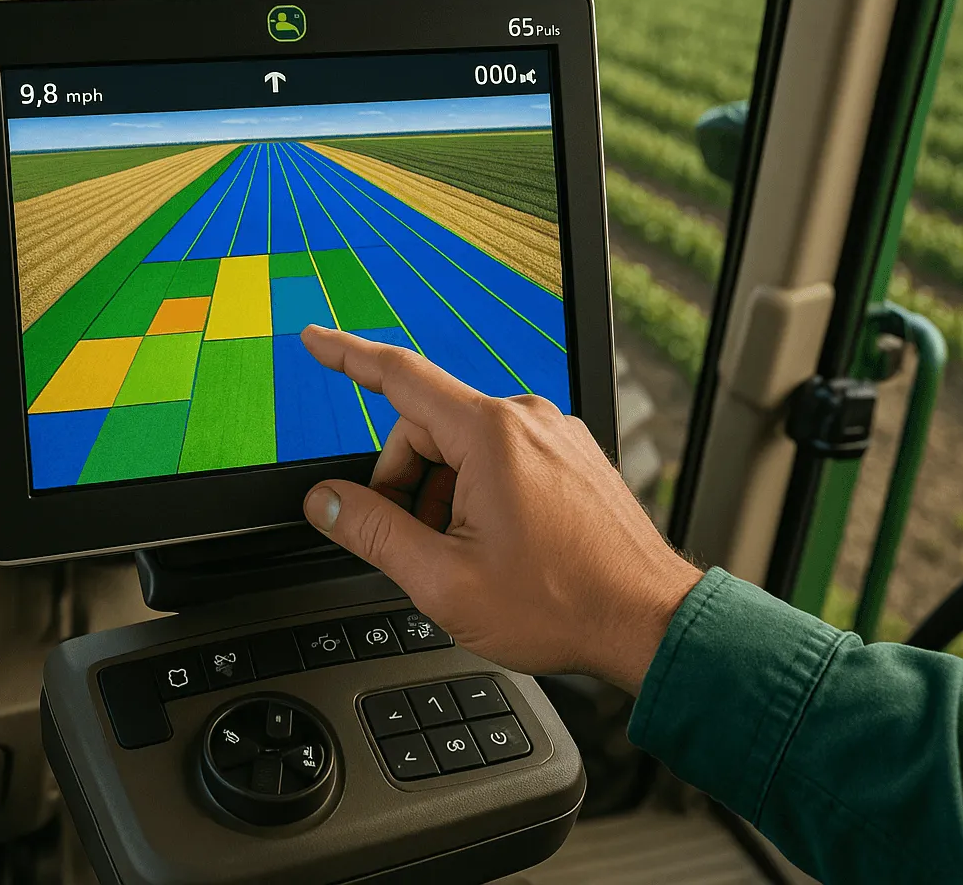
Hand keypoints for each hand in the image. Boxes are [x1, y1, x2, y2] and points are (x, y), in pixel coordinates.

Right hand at [299, 325, 702, 693]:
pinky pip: (502, 459)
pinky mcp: (571, 456)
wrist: (647, 622)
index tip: (315, 340)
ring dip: (444, 496)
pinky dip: (480, 495)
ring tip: (467, 558)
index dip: (346, 357)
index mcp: (490, 435)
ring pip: (464, 448)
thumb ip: (372, 531)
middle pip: (427, 428)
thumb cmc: (562, 604)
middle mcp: (526, 420)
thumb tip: (325, 502)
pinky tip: (497, 547)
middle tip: (416, 547)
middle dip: (405, 483)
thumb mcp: (442, 579)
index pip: (399, 376)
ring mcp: (554, 436)